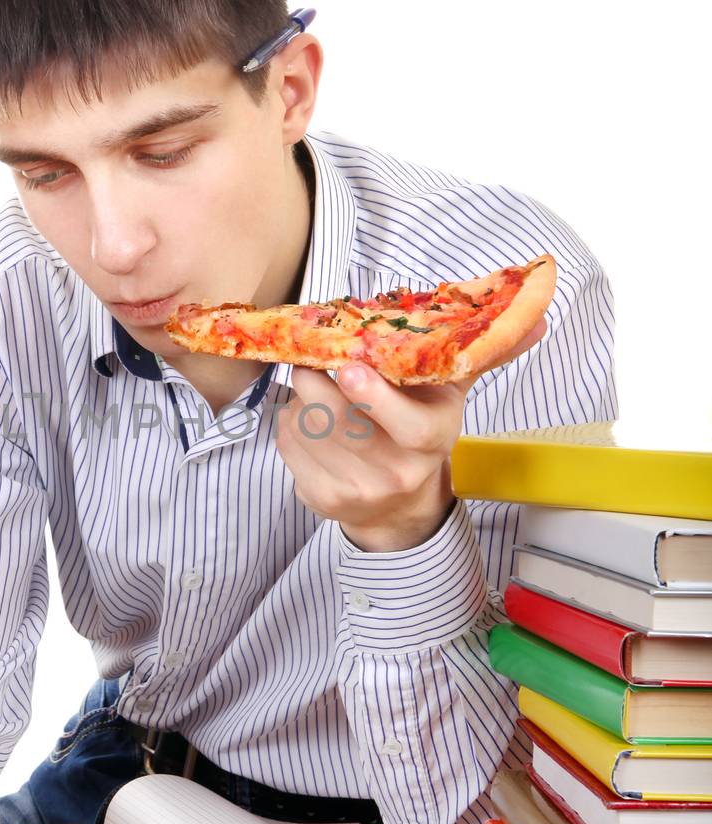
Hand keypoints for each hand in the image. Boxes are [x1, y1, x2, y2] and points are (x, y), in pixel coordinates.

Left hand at [274, 319, 547, 551]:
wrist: (399, 505)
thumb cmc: (421, 430)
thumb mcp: (452, 393)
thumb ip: (481, 353)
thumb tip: (536, 318)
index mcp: (431, 439)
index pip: (405, 424)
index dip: (373, 394)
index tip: (350, 365)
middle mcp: (395, 471)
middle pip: (337, 417)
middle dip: (316, 377)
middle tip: (314, 355)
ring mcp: (354, 489)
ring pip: (305, 424)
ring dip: (301, 395)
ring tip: (318, 385)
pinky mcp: (318, 498)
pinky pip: (287, 442)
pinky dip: (290, 420)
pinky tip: (309, 417)